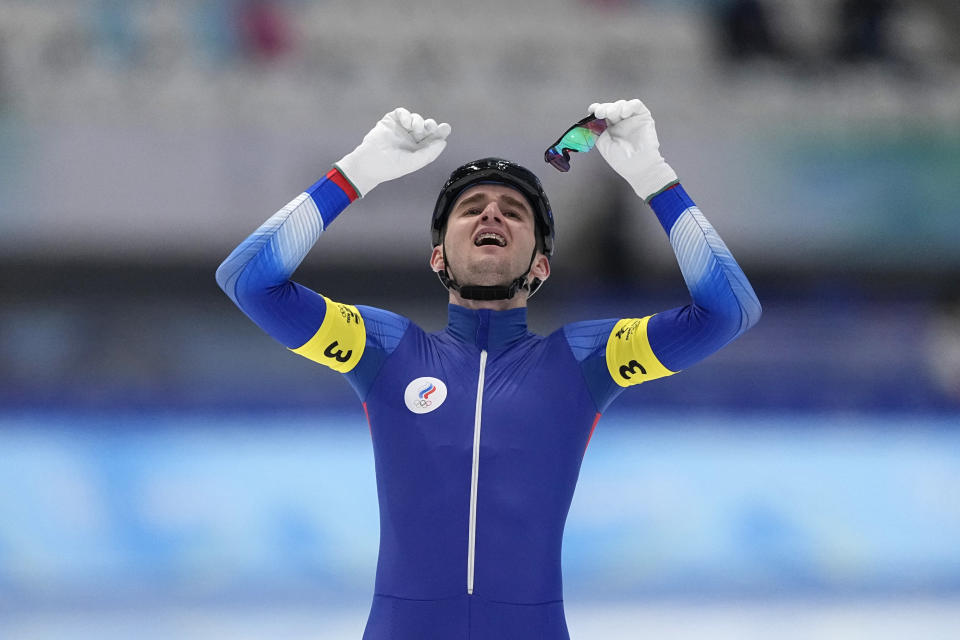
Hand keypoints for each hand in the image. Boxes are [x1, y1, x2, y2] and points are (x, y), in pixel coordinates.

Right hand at [335, 107, 451, 196]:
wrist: (369, 163)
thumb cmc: (391, 167)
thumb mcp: (414, 162)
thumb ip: (429, 153)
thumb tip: (444, 142)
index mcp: (418, 149)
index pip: (432, 139)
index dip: (440, 132)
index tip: (446, 128)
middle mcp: (411, 138)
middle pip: (426, 127)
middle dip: (430, 125)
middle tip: (430, 127)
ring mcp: (401, 129)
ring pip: (416, 119)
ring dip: (418, 121)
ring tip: (414, 128)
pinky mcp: (390, 121)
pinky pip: (402, 113)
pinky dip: (406, 115)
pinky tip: (406, 122)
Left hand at [589, 99, 677, 201]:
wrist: (638, 168)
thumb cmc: (622, 161)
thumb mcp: (604, 146)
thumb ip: (596, 133)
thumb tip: (587, 122)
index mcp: (610, 128)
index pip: (602, 114)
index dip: (596, 110)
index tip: (592, 110)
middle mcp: (620, 122)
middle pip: (611, 107)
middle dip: (604, 108)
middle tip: (600, 113)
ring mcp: (632, 118)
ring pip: (622, 104)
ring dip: (615, 107)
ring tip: (611, 114)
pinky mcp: (643, 117)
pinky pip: (636, 105)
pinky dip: (629, 106)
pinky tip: (623, 113)